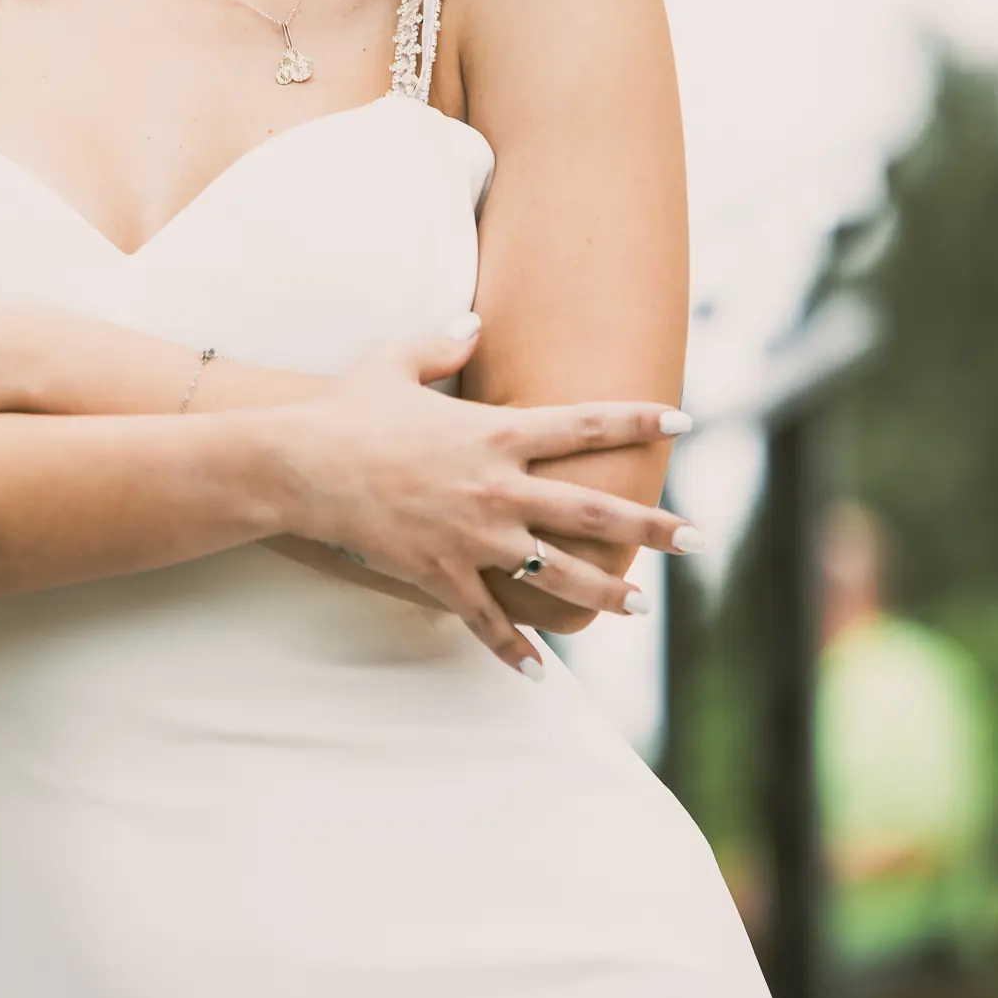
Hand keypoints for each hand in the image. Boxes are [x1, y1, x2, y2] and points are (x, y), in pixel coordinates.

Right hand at [276, 318, 697, 675]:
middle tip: (698, 539)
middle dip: (653, 527)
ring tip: (640, 606)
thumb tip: (472, 325)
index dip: (640, 420)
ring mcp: (472, 536)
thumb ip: (441, 343)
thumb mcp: (394, 359)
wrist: (299, 465)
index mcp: (496, 432)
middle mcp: (498, 487)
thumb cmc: (347, 408)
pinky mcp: (440, 574)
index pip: (586, 425)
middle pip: (593, 511)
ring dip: (605, 593)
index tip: (684, 422)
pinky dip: (514, 648)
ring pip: (557, 574)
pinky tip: (539, 672)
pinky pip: (487, 618)